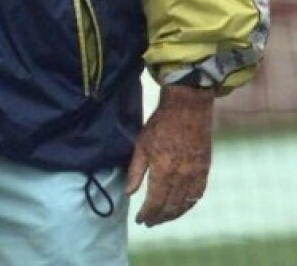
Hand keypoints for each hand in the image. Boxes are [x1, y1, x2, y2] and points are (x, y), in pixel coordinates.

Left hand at [126, 84, 213, 225]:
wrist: (188, 109)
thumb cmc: (160, 124)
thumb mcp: (141, 145)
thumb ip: (135, 171)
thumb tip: (128, 193)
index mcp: (164, 171)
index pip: (155, 202)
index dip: (147, 214)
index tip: (140, 220)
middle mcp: (182, 177)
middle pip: (170, 207)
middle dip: (159, 218)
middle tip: (150, 223)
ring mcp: (195, 175)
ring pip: (185, 204)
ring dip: (174, 214)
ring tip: (163, 218)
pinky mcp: (204, 170)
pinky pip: (198, 194)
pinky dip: (189, 204)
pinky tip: (182, 207)